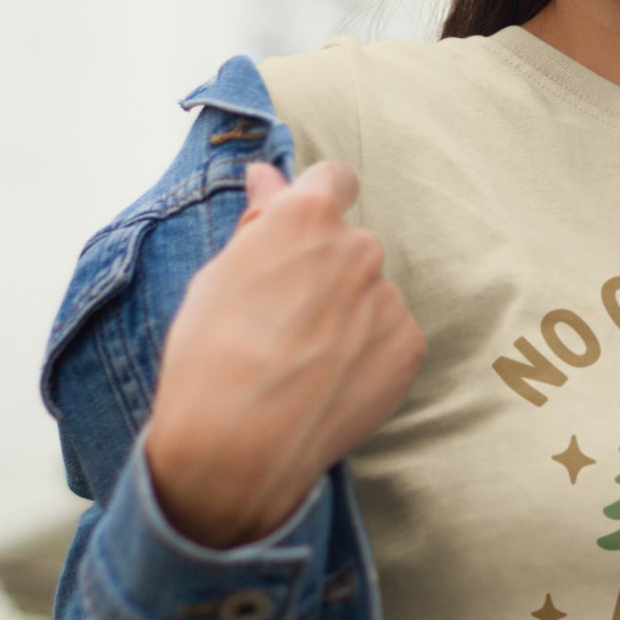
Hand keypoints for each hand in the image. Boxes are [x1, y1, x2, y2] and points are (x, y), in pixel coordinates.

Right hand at [145, 160, 426, 548]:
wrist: (240, 444)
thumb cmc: (211, 356)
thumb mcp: (219, 277)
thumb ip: (258, 221)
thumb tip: (268, 175)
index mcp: (307, 217)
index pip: (334, 179)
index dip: (319, 200)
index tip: (306, 229)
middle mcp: (359, 248)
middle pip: (351, 247)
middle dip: (327, 272)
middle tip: (285, 322)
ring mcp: (389, 298)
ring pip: (371, 296)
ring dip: (349, 316)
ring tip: (303, 362)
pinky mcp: (409, 345)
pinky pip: (390, 337)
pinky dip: (369, 354)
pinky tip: (330, 383)